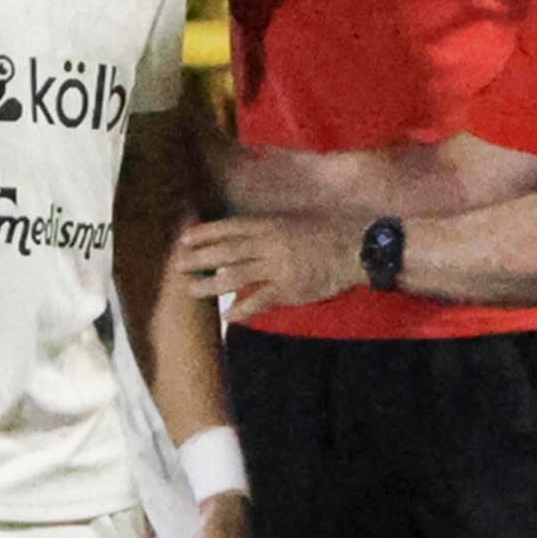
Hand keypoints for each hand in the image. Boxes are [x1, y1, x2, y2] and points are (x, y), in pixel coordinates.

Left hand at [174, 215, 359, 317]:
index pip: (229, 228)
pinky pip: (260, 301)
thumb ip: (269, 228)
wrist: (358, 248)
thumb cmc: (327, 232)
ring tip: (193, 290)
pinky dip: (242, 309)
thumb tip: (246, 234)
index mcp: (270, 225)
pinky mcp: (290, 289)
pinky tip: (228, 316)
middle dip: (200, 258)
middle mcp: (270, 244)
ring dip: (212, 284)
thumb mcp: (295, 221)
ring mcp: (278, 267)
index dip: (205, 234)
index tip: (184, 239)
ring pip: (237, 276)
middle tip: (178, 265)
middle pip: (226, 252)